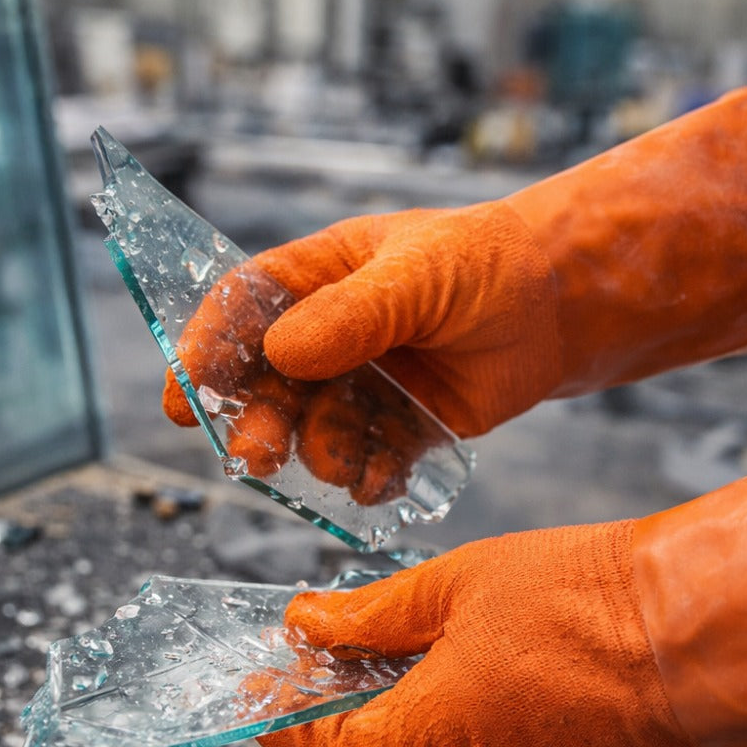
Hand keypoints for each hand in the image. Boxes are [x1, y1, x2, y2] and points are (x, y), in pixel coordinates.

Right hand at [162, 204, 561, 487]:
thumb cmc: (489, 266)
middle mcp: (332, 337)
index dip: (207, 348)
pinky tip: (382, 480)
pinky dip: (369, 478)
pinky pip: (367, 461)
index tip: (184, 391)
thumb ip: (355, 313)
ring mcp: (364, 385)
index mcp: (321, 278)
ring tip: (343, 462)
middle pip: (269, 384)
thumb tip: (281, 353)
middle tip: (253, 457)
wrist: (562, 309)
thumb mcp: (420, 274)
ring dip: (318, 454)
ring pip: (315, 431)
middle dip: (258, 422)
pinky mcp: (400, 427)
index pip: (244, 308)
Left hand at [258, 520, 699, 746]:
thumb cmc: (581, 602)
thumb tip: (310, 622)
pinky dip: (457, 717)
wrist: (691, 631)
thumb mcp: (452, 587)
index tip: (259, 695)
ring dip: (404, 706)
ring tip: (395, 645)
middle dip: (343, 703)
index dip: (283, 724)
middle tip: (324, 652)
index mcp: (430, 737)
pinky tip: (462, 666)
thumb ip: (370, 613)